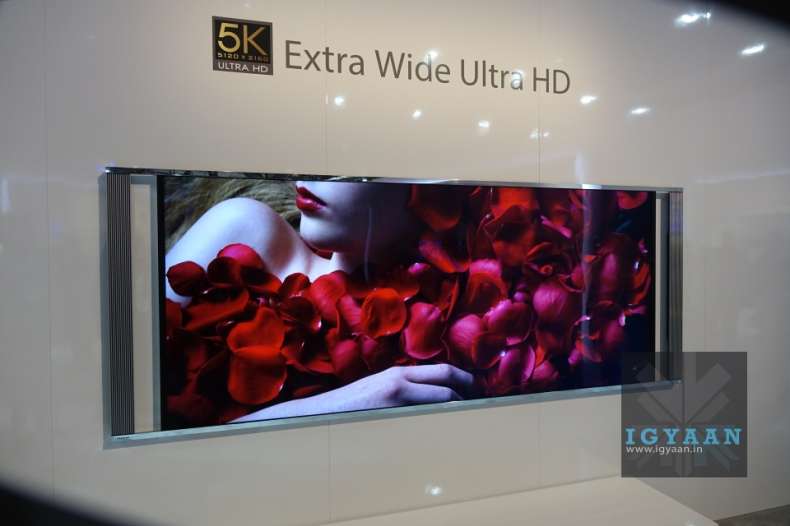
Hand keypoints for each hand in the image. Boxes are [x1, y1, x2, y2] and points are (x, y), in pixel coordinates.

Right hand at [233, 364, 476, 422]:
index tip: (477, 386)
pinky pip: (426, 415)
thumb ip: (401, 390)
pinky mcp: (391, 414)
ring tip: (472, 414)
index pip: (440, 370)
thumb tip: (428, 397)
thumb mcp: (377, 391)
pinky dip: (442, 419)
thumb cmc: (349, 408)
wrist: (319, 416)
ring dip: (459, 406)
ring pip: (441, 399)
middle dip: (469, 389)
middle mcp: (400, 381)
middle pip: (447, 380)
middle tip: (483, 398)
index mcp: (397, 374)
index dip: (464, 377)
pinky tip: (450, 427)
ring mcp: (396, 398)